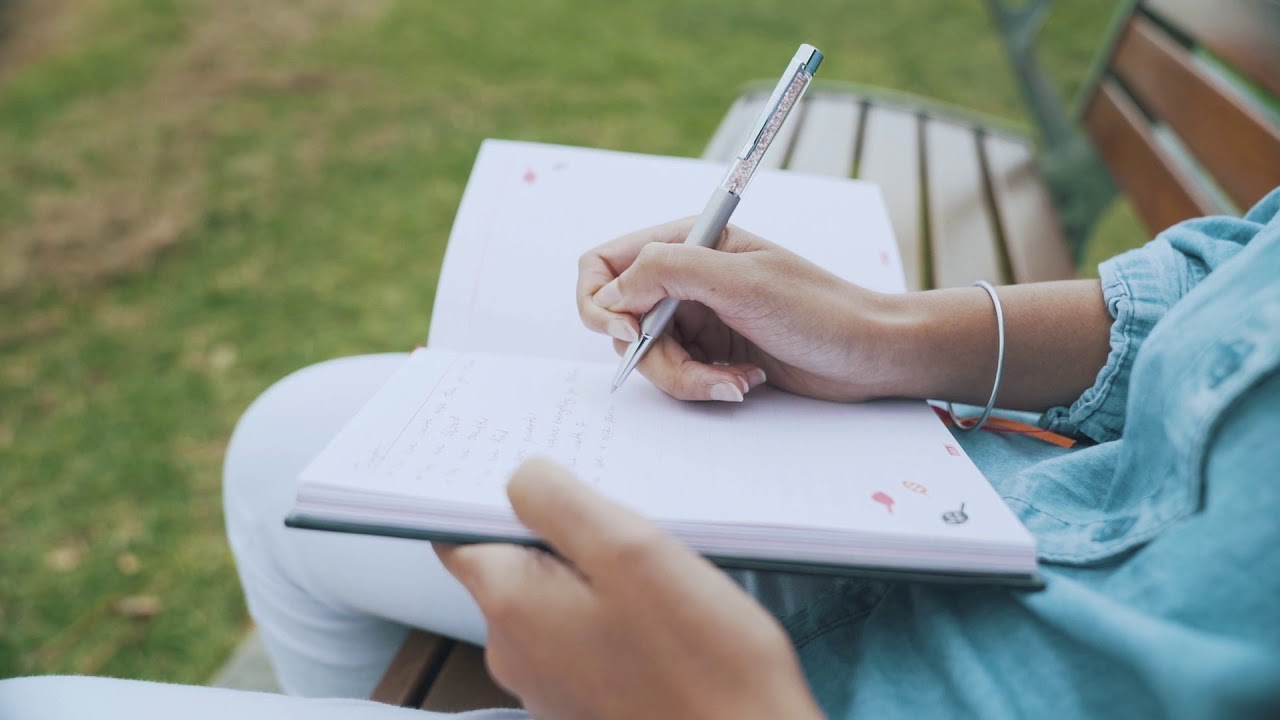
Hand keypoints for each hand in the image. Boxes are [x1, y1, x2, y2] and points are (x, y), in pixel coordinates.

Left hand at [435, 458, 822, 719]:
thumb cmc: (702, 664)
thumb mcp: (633, 551)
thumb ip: (560, 502)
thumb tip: (520, 477)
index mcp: (512, 607)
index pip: (462, 533)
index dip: (495, 496)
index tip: (545, 475)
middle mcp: (515, 653)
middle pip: (513, 563)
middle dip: (559, 532)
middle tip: (625, 520)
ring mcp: (550, 684)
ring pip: (553, 598)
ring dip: (592, 573)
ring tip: (653, 569)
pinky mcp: (587, 702)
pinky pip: (583, 635)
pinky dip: (611, 613)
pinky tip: (660, 612)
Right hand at [577, 218, 899, 401]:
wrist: (868, 353)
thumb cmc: (818, 308)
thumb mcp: (741, 282)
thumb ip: (669, 272)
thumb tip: (611, 294)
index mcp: (686, 243)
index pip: (604, 265)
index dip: (602, 302)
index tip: (630, 331)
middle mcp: (683, 279)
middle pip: (621, 323)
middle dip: (657, 356)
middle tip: (700, 367)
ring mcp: (695, 319)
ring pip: (649, 359)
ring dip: (689, 379)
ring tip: (736, 381)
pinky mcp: (709, 354)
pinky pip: (679, 378)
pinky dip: (706, 387)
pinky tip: (744, 382)